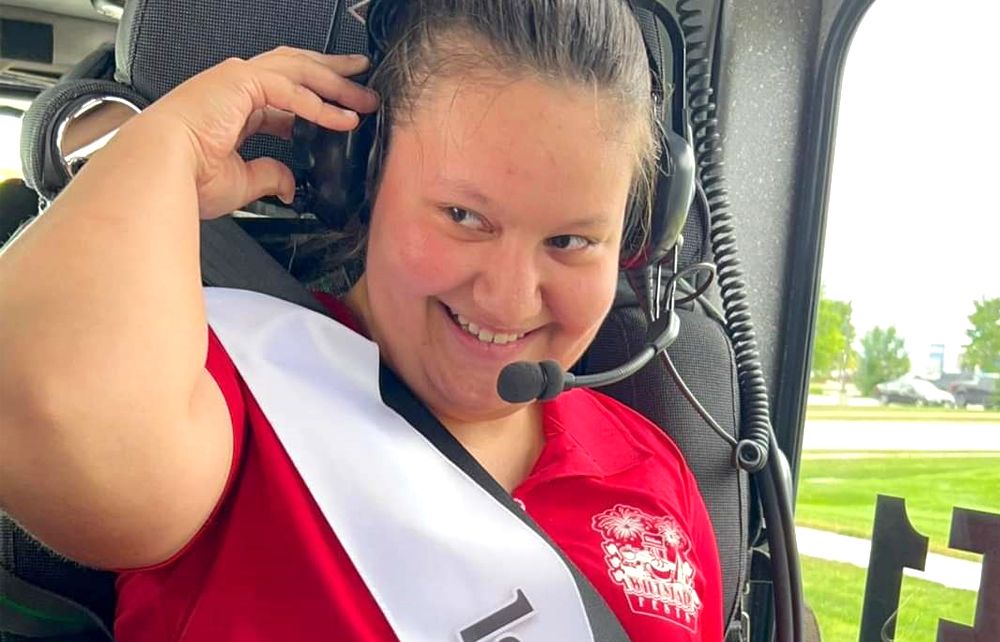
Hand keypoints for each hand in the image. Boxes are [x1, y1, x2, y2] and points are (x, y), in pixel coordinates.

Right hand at [136, 46, 377, 218]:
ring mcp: (236, 79)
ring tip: (364, 97)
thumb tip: (290, 185)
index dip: (317, 102)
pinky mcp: (239, 80)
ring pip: (298, 70)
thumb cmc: (186, 178)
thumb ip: (269, 176)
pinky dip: (319, 104)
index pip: (284, 95)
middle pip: (296, 70)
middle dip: (333, 75)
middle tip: (363, 84)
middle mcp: (234, 88)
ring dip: (336, 83)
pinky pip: (291, 89)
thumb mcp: (241, 181)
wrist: (160, 171)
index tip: (343, 113)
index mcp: (232, 108)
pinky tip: (343, 119)